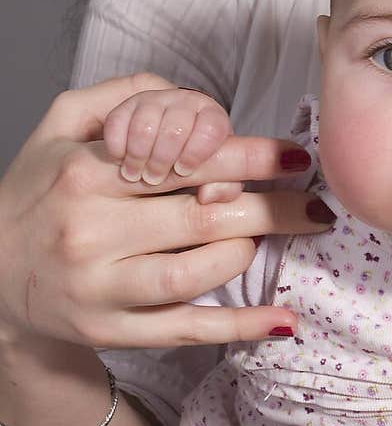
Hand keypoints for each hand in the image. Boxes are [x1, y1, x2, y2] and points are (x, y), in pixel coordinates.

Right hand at [0, 75, 332, 350]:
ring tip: (272, 238)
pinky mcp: (111, 330)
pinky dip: (239, 327)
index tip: (294, 158)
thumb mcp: (61, 123)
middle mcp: (91, 230)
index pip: (184, 160)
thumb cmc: (40, 189)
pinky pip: (186, 330)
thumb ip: (124, 94)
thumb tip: (194, 98)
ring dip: (250, 253)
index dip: (249, 158)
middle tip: (316, 203)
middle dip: (274, 209)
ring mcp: (101, 287)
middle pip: (203, 217)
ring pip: (198, 271)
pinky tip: (283, 320)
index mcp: (86, 172)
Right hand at [103, 86, 240, 202]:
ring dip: (138, 156)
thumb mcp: (212, 177)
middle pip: (175, 128)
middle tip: (156, 178)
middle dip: (163, 159)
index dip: (196, 152)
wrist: (156, 150)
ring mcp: (154, 101)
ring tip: (136, 175)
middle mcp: (185, 102)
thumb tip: (209, 195)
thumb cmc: (190, 165)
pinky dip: (118, 147)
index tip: (183, 170)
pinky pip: (117, 123)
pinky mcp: (125, 107)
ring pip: (145, 126)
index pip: (211, 127)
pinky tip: (121, 160)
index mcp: (212, 117)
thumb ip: (221, 187)